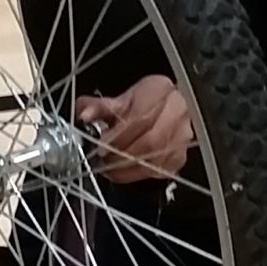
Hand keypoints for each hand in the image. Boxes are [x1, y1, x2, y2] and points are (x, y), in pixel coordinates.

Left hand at [76, 75, 191, 183]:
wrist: (166, 108)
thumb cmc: (143, 102)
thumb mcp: (119, 99)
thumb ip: (99, 106)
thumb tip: (84, 115)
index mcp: (160, 91)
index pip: (141, 117)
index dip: (119, 136)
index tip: (100, 145)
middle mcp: (178, 112)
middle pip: (151, 141)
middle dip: (122, 155)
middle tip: (102, 160)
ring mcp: (182, 136)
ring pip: (156, 159)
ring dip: (128, 168)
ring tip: (109, 168)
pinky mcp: (180, 157)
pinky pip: (159, 171)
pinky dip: (137, 174)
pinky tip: (123, 172)